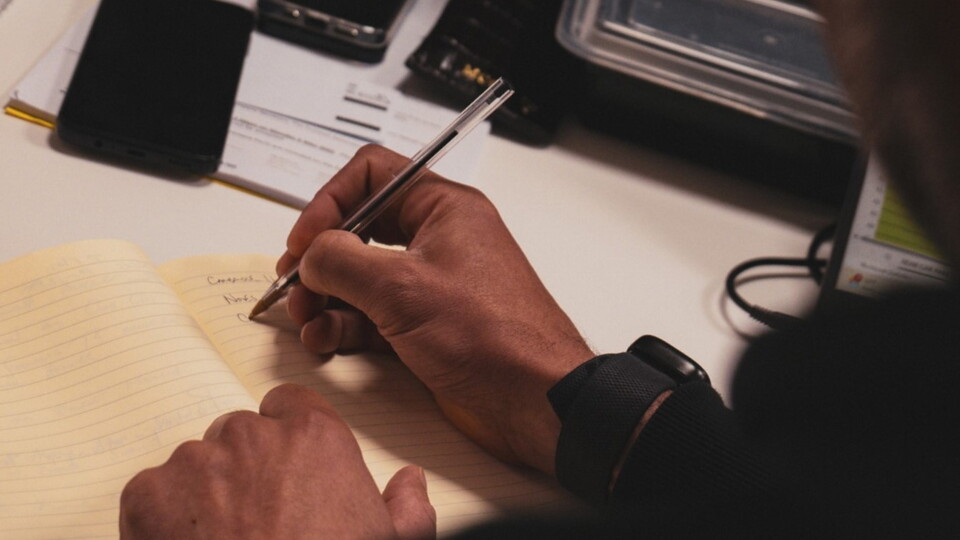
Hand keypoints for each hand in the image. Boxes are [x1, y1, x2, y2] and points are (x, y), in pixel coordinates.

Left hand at [119, 384, 434, 539]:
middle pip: (241, 432)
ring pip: (197, 462)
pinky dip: (164, 517)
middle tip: (257, 517)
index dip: (288, 438)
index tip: (289, 470)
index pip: (290, 405)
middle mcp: (254, 437)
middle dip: (246, 466)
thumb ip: (408, 507)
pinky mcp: (149, 494)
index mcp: (315, 438)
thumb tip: (410, 483)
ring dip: (206, 491)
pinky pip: (154, 491)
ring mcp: (197, 462)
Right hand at [278, 145, 594, 473]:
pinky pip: (372, 313)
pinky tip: (326, 338)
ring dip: (326, 294)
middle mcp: (438, 240)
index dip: (330, 201)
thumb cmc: (495, 337)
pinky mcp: (426, 325)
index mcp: (444, 209)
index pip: (373, 175)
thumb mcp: (402, 288)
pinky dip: (344, 323)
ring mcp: (431, 285)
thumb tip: (311, 255)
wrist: (535, 400)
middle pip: (360, 228)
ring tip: (306, 316)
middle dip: (320, 255)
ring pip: (361, 275)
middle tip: (295, 281)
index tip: (304, 238)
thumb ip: (342, 262)